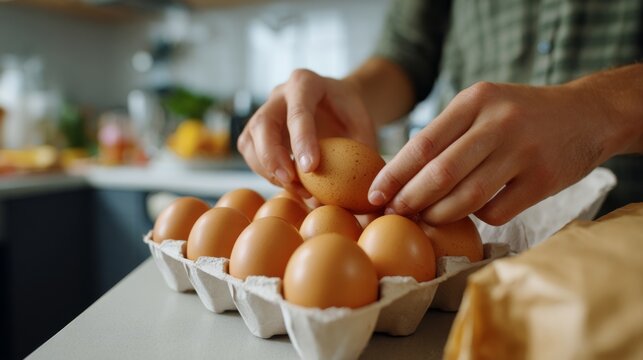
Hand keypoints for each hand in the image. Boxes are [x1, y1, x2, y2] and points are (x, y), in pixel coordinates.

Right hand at [237, 69, 376, 196]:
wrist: (337, 105)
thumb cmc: (351, 114)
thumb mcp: (364, 125)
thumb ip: (361, 150)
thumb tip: (365, 190)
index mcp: (306, 83)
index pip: (298, 111)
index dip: (302, 140)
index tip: (311, 168)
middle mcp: (280, 94)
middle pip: (263, 123)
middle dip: (273, 156)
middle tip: (290, 181)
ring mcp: (264, 111)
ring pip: (250, 140)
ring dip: (266, 169)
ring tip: (294, 188)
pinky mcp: (257, 130)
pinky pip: (249, 152)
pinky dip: (264, 172)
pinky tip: (288, 184)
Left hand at [369, 81, 621, 224]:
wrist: (587, 115)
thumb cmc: (520, 115)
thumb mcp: (484, 106)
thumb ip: (448, 133)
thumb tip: (400, 173)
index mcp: (475, 101)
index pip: (423, 143)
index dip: (394, 174)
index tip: (375, 194)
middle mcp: (498, 123)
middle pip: (441, 173)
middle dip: (409, 199)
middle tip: (393, 213)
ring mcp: (523, 152)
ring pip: (467, 197)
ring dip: (439, 214)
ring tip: (425, 218)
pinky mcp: (543, 180)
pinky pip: (496, 211)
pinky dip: (478, 216)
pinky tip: (473, 210)